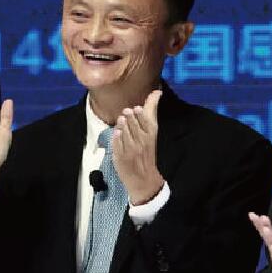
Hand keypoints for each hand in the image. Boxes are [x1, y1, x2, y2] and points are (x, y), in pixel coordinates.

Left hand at [111, 90, 163, 204]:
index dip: (140, 112)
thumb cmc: (148, 154)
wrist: (145, 180)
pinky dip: (116, 136)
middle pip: (132, 121)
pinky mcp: (120, 156)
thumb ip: (151, 115)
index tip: (138, 109)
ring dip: (121, 123)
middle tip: (128, 113)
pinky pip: (116, 141)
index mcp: (152, 135)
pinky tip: (118, 133)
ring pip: (123, 129)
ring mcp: (130, 149)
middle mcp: (142, 141)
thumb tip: (156, 92)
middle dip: (129, 115)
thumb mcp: (153, 135)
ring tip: (122, 121)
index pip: (146, 118)